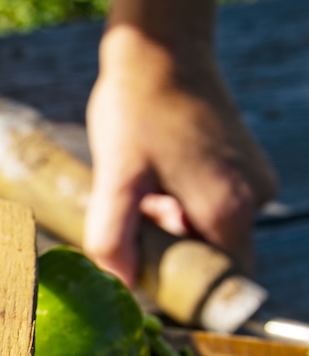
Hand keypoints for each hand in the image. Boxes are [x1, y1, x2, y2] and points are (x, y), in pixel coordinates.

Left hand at [83, 19, 276, 285]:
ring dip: (169, 226)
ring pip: (206, 230)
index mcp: (228, 210)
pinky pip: (210, 205)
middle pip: (211, 257)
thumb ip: (113, 237)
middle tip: (136, 221)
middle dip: (169, 252)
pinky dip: (179, 203)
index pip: (222, 282)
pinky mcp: (242, 164)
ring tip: (143, 191)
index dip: (185, 291)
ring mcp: (252, 179)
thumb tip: (119, 285)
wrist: (160, 53)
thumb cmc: (136, 111)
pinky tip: (155, 178)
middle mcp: (253, 198)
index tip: (150, 280)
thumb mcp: (115, 177)